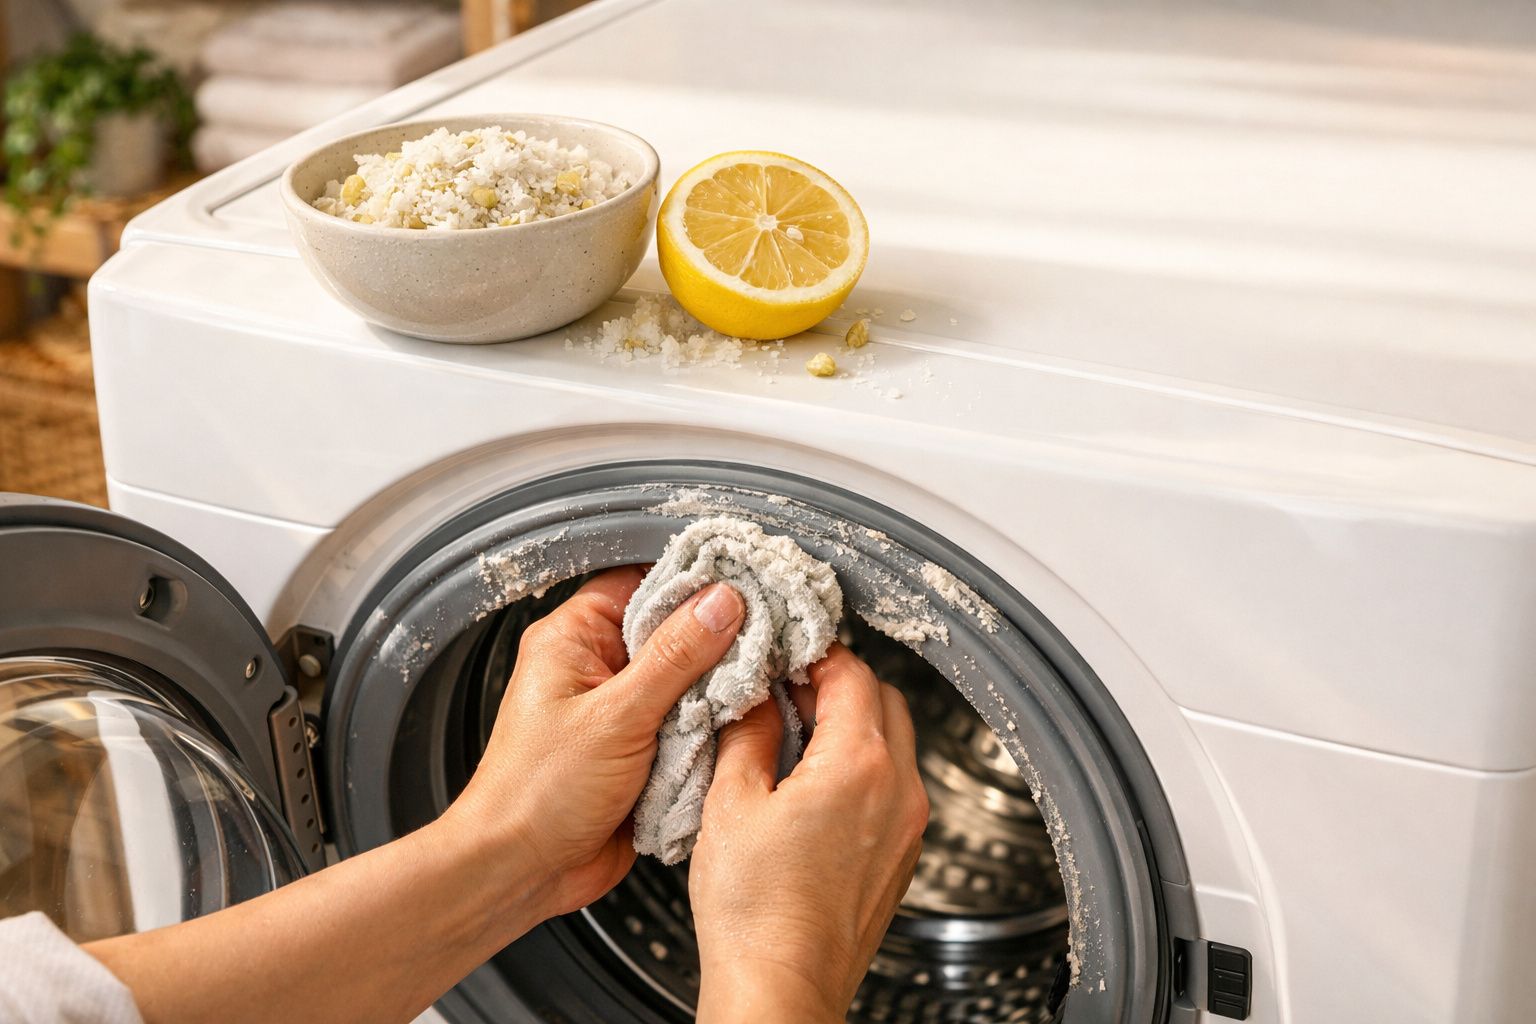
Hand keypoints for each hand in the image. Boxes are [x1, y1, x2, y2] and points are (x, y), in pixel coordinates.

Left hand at [441, 566, 744, 919]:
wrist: (523, 871)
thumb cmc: (537, 793)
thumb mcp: (615, 716)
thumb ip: (674, 657)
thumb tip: (720, 603)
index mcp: (574, 639)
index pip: (640, 583)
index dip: (691, 581)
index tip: (742, 584)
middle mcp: (597, 668)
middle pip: (672, 631)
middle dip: (716, 641)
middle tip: (762, 638)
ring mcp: (622, 710)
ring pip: (688, 681)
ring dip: (716, 690)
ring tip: (753, 684)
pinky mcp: (642, 750)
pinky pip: (689, 725)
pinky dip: (711, 730)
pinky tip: (735, 728)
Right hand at [689, 644, 929, 1022]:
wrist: (780, 988)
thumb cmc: (756, 914)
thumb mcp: (732, 802)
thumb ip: (749, 734)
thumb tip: (758, 697)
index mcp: (859, 765)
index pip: (851, 673)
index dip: (814, 653)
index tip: (784, 653)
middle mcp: (898, 791)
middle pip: (884, 698)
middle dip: (839, 682)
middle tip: (788, 685)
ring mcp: (907, 827)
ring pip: (894, 742)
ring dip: (853, 723)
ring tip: (795, 733)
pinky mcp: (901, 856)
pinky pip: (893, 786)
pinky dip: (861, 766)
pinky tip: (812, 782)